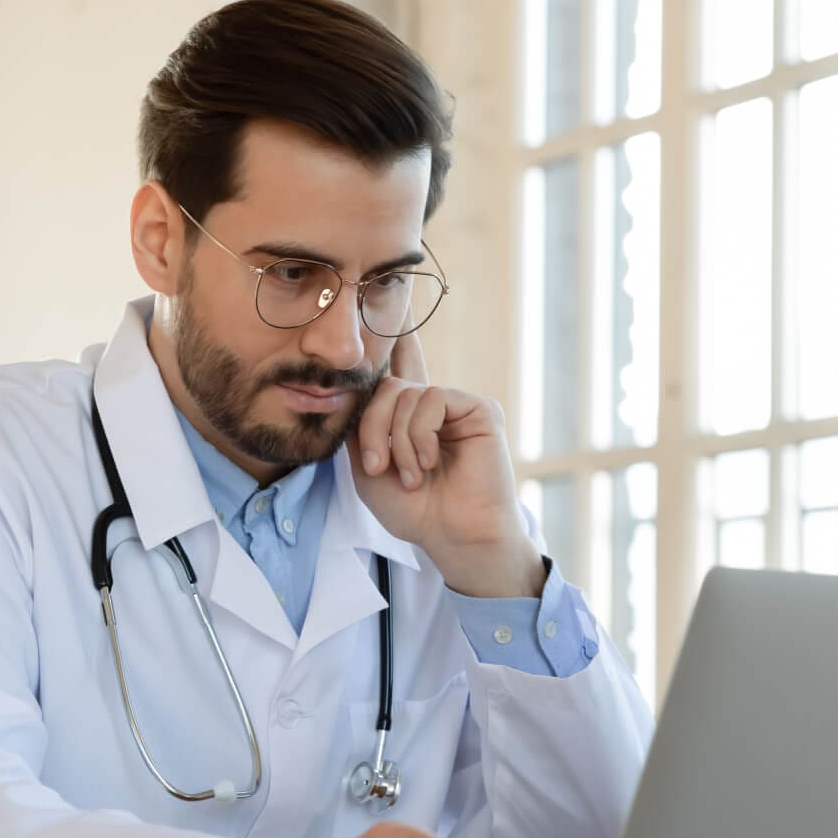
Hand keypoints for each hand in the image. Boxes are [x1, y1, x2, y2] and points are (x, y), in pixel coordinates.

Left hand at [347, 331, 546, 597]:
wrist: (452, 535)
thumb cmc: (414, 509)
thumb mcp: (366, 466)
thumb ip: (360, 424)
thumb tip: (361, 381)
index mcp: (408, 417)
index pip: (400, 367)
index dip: (397, 339)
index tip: (398, 302)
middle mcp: (433, 405)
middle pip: (384, 386)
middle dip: (370, 427)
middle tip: (376, 465)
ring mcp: (456, 405)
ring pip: (404, 394)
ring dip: (396, 440)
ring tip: (411, 474)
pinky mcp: (478, 409)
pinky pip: (431, 399)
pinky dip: (420, 434)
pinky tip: (430, 461)